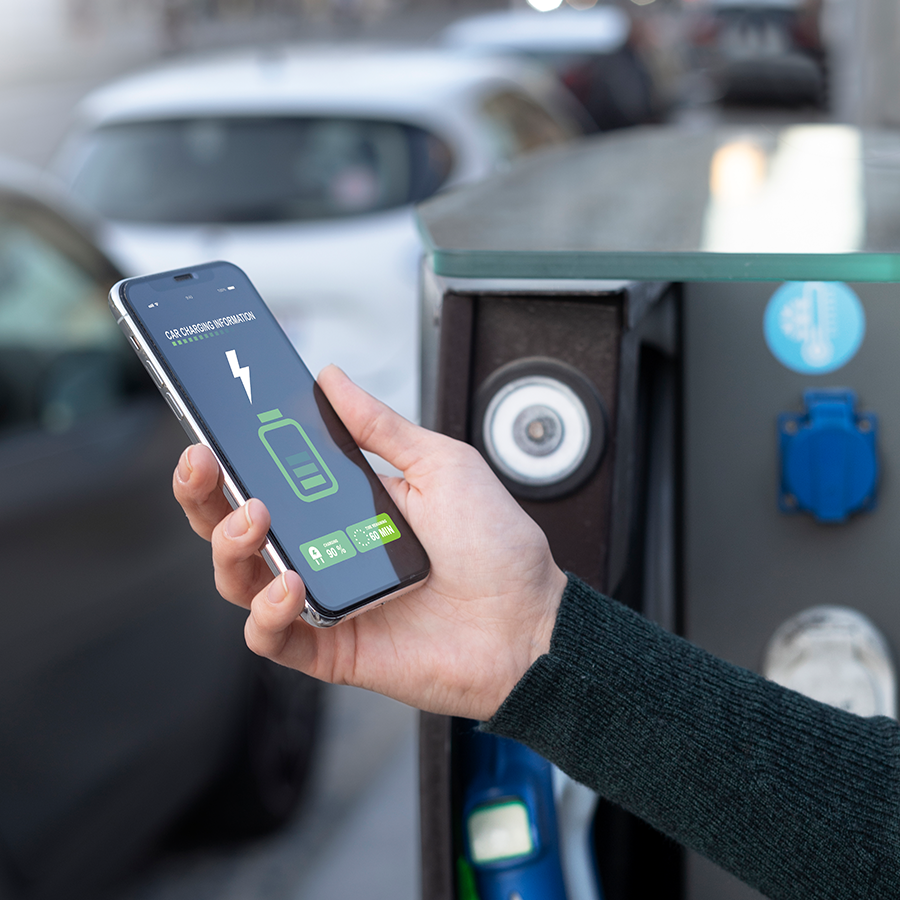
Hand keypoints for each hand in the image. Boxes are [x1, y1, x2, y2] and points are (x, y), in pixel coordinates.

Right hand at [173, 365, 565, 720]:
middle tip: (203, 462)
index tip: (211, 423)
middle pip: (235, 526)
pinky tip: (291, 582)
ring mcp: (323, 598)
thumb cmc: (496, 546)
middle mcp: (325, 549)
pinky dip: (269, 611)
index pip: (269, 477)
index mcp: (344, 503)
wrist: (529, 622)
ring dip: (229, 545)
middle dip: (204, 494)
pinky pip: (273, 637)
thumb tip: (332, 380)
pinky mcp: (331, 647)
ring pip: (240, 579)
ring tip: (252, 517)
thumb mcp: (440, 465)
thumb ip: (380, 426)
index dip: (231, 453)